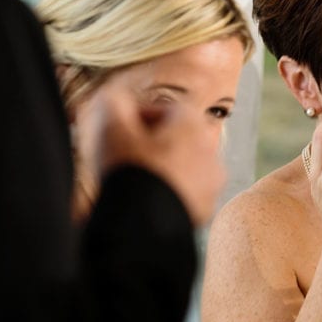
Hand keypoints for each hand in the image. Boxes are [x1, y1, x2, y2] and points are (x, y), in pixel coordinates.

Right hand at [79, 86, 226, 225]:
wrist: (145, 224)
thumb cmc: (130, 172)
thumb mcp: (112, 129)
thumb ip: (112, 104)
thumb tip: (114, 98)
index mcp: (191, 124)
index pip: (163, 111)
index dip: (136, 119)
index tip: (118, 131)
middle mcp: (209, 150)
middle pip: (175, 140)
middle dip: (150, 145)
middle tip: (124, 158)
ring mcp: (210, 183)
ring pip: (182, 169)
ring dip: (161, 171)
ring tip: (134, 183)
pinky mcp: (205, 211)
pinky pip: (185, 196)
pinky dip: (169, 196)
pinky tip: (146, 203)